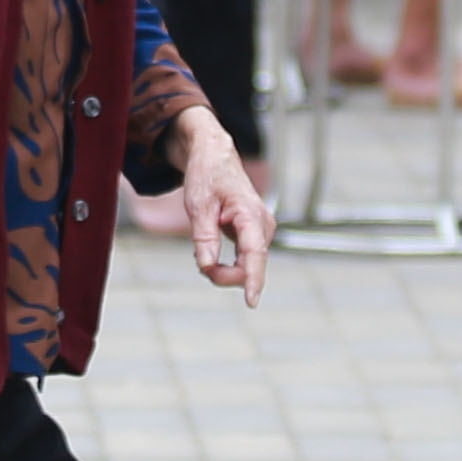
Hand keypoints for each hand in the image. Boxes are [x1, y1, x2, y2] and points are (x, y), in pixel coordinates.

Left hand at [168, 115, 272, 301]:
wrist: (215, 158)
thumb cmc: (208, 177)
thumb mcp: (199, 206)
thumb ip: (204, 238)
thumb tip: (208, 267)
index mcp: (251, 214)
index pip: (254, 254)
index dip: (252, 279)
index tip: (251, 302)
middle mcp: (262, 224)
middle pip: (248, 266)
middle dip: (224, 274)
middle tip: (200, 265)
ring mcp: (261, 231)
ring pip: (246, 266)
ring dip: (225, 269)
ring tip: (203, 251)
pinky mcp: (254, 235)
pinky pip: (244, 260)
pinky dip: (227, 264)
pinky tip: (210, 252)